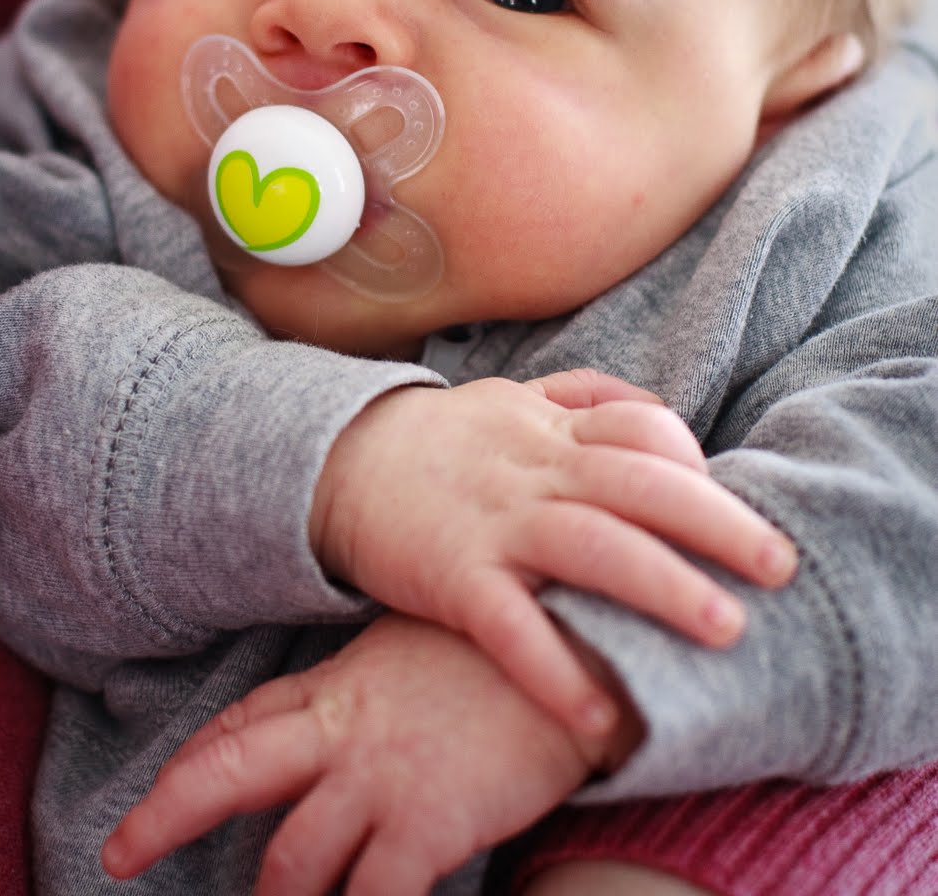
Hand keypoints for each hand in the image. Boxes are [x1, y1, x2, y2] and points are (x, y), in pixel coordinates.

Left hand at [103, 614, 634, 894]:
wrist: (584, 639)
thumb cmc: (513, 638)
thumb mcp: (427, 640)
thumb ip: (381, 676)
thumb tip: (361, 700)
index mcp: (342, 682)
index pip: (246, 723)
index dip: (191, 764)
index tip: (149, 797)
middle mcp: (344, 729)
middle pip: (230, 770)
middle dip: (167, 812)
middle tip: (119, 854)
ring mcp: (380, 776)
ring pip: (290, 859)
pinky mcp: (428, 822)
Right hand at [310, 368, 796, 729]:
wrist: (332, 459)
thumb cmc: (439, 438)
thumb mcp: (512, 398)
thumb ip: (583, 397)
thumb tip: (662, 412)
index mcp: (552, 427)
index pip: (643, 429)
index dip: (696, 465)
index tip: (733, 506)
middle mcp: (534, 467)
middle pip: (639, 483)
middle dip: (715, 522)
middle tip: (778, 565)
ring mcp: (493, 519)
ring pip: (590, 545)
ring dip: (662, 586)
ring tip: (725, 629)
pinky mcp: (450, 574)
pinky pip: (509, 625)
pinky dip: (554, 669)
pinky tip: (598, 714)